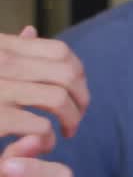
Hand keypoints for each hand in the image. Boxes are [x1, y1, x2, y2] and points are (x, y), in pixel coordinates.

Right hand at [0, 26, 90, 155]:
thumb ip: (8, 49)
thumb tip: (31, 32)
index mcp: (2, 48)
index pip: (62, 53)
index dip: (79, 75)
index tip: (76, 93)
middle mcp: (2, 64)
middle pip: (67, 76)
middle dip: (81, 100)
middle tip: (75, 119)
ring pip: (58, 100)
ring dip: (70, 120)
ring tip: (63, 132)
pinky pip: (39, 127)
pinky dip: (48, 138)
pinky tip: (41, 145)